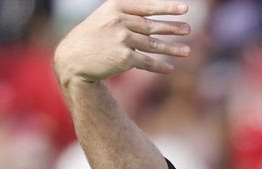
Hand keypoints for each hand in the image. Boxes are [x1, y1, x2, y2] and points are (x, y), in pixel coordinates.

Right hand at [53, 0, 191, 84]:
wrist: (73, 59)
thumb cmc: (91, 38)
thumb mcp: (105, 18)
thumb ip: (127, 15)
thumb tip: (153, 17)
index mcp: (115, 7)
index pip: (146, 6)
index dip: (167, 7)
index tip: (185, 8)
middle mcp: (119, 21)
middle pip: (152, 25)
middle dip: (172, 27)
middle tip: (188, 29)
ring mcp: (122, 39)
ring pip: (153, 44)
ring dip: (172, 49)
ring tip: (187, 51)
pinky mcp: (124, 58)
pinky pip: (147, 62)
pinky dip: (159, 66)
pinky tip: (170, 68)